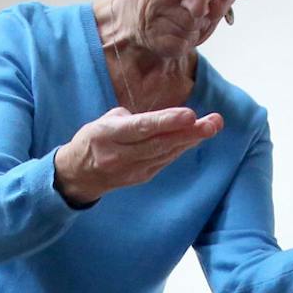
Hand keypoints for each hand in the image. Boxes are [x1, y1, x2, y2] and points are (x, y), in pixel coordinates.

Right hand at [54, 106, 222, 205]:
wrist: (78, 175)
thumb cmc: (93, 139)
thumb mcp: (103, 121)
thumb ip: (132, 118)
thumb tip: (161, 120)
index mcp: (107, 135)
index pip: (141, 128)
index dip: (167, 122)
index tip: (190, 115)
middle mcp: (120, 155)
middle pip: (159, 144)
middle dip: (189, 133)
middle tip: (214, 122)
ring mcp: (131, 169)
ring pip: (165, 153)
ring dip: (191, 140)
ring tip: (212, 126)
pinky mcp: (141, 177)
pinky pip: (165, 160)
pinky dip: (181, 148)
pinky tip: (195, 137)